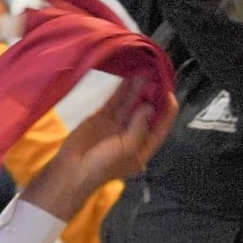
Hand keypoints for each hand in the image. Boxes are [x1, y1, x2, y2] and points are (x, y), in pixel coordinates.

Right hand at [22, 78, 176, 219]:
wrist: (72, 169)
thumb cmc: (104, 165)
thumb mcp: (128, 149)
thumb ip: (140, 126)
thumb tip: (149, 107)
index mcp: (142, 149)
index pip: (160, 128)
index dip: (167, 112)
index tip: (170, 94)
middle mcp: (132, 136)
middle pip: (146, 114)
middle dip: (153, 97)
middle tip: (158, 78)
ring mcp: (116, 126)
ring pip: (131, 105)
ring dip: (138, 91)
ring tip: (146, 73)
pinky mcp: (102, 117)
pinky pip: (115, 102)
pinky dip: (122, 91)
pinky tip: (129, 78)